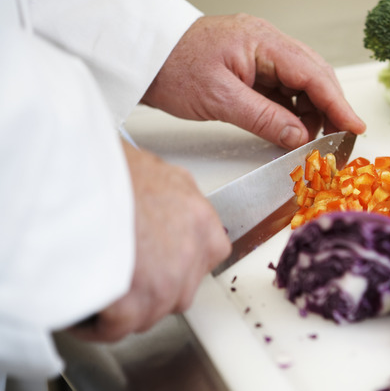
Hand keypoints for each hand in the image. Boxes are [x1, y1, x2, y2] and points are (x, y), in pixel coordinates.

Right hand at [70, 141, 230, 341]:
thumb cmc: (105, 165)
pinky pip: (117, 328)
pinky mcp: (135, 300)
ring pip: (151, 314)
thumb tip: (160, 208)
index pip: (208, 256)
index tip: (158, 265)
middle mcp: (190, 250)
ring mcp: (167, 278)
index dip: (178, 265)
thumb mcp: (156, 170)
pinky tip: (82, 310)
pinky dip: (96, 325)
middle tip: (122, 278)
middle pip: (179, 291)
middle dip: (152, 290)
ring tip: (99, 294)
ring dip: (124, 310)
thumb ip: (170, 197)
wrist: (77, 170)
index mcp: (199, 218)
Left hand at [141, 14, 365, 148]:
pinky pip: (282, 89)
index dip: (338, 103)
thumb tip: (301, 137)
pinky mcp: (251, 67)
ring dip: (310, 112)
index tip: (355, 126)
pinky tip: (291, 129)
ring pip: (301, 84)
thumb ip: (265, 118)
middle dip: (329, 108)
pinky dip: (292, 110)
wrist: (138, 56)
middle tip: (339, 140)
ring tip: (311, 141)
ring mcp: (260, 54)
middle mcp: (267, 43)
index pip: (313, 74)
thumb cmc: (170, 67)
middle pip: (314, 76)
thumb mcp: (219, 99)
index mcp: (262, 41)